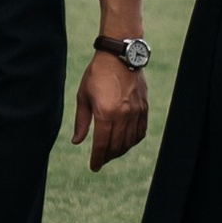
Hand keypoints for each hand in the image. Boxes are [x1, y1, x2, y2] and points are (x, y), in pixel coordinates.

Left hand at [70, 48, 148, 171]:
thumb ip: (82, 121)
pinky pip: (141, 132)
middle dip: (108, 157)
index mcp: (105, 113)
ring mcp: (136, 112)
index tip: (94, 167)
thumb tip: (77, 142)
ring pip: (130, 141)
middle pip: (117, 146)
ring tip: (112, 153)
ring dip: (120, 151)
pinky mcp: (144, 107)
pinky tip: (126, 142)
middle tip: (101, 160)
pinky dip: (133, 141)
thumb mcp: (83, 96)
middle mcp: (123, 115)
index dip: (97, 158)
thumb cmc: (97, 74)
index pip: (102, 144)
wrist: (119, 55)